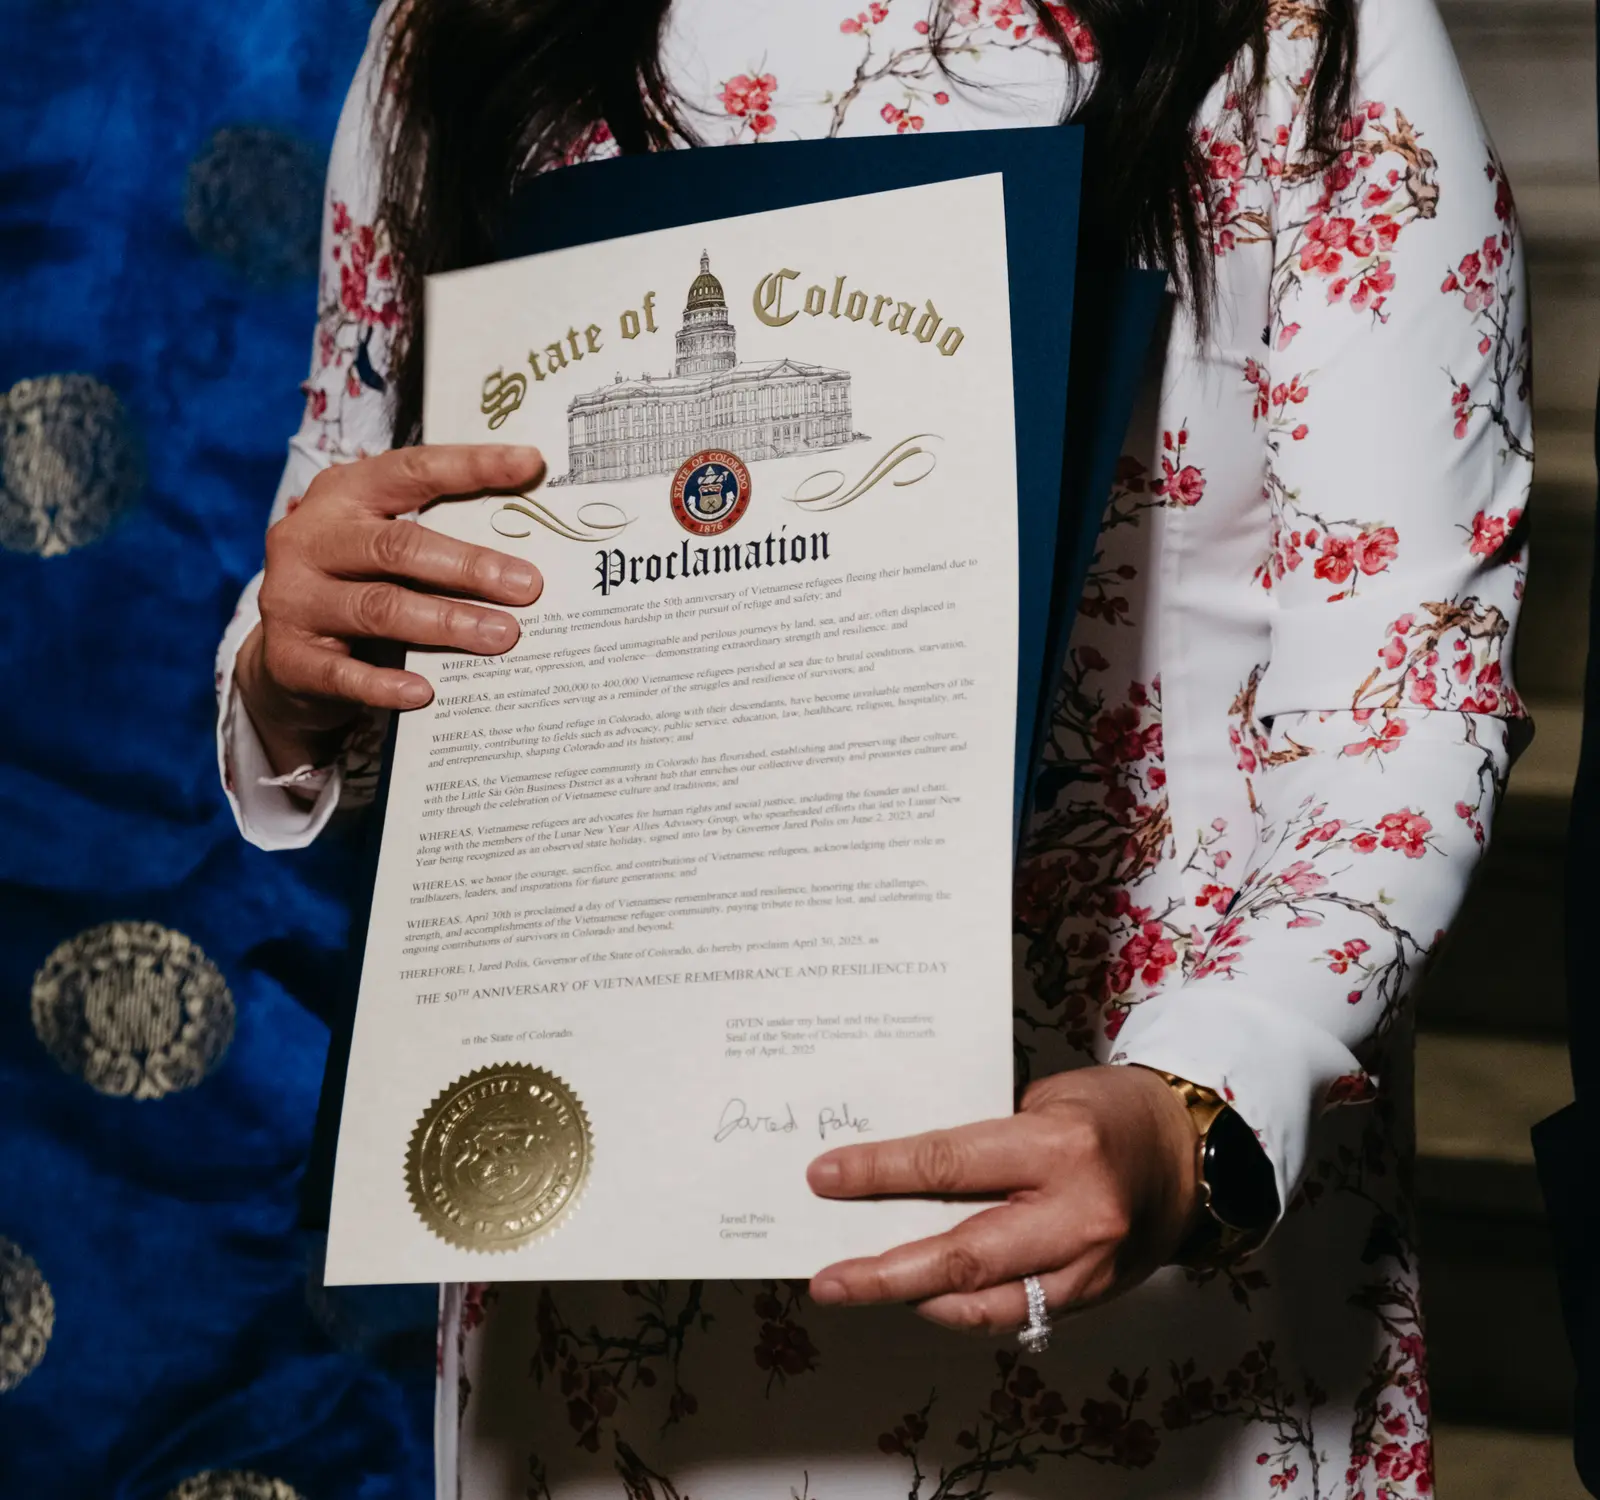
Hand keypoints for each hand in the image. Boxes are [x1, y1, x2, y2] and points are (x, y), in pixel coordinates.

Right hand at [235, 445, 547, 776]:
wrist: (287, 660)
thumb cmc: (359, 588)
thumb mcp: (386, 551)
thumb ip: (435, 538)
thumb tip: (527, 558)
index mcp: (342, 496)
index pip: (412, 471)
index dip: (472, 466)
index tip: (530, 464)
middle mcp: (310, 539)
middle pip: (397, 546)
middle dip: (469, 566)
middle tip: (528, 586)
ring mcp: (293, 598)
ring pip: (380, 607)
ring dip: (447, 623)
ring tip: (502, 635)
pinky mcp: (290, 658)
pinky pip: (344, 674)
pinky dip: (387, 684)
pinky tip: (425, 691)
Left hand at [806, 1065, 1199, 1332]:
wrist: (1193, 1155)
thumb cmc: (1113, 1111)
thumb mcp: (1046, 1097)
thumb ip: (982, 1134)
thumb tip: (902, 1167)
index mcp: (1060, 1148)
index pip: (950, 1164)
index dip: (880, 1172)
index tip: (825, 1177)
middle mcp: (1075, 1216)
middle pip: (961, 1256)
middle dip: (884, 1272)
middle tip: (830, 1278)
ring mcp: (1086, 1267)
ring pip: (983, 1303)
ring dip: (915, 1299)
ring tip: (862, 1287)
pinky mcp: (1091, 1296)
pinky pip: (1013, 1314)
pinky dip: (962, 1308)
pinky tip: (923, 1294)